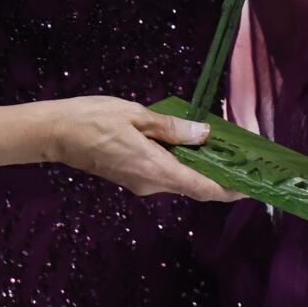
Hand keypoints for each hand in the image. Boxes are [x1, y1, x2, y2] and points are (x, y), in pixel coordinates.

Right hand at [46, 97, 240, 202]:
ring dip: (199, 164)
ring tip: (217, 141)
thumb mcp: (136, 116)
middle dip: (219, 171)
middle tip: (240, 152)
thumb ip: (172, 127)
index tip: (253, 186)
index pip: (204, 189)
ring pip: (179, 178)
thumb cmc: (91, 120)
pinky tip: (186, 141)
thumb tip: (204, 134)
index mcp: (156, 170)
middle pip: (195, 185)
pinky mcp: (130, 176)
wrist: (54, 133)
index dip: (232, 190)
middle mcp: (151, 184)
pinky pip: (164, 172)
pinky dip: (180, 161)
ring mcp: (139, 183)